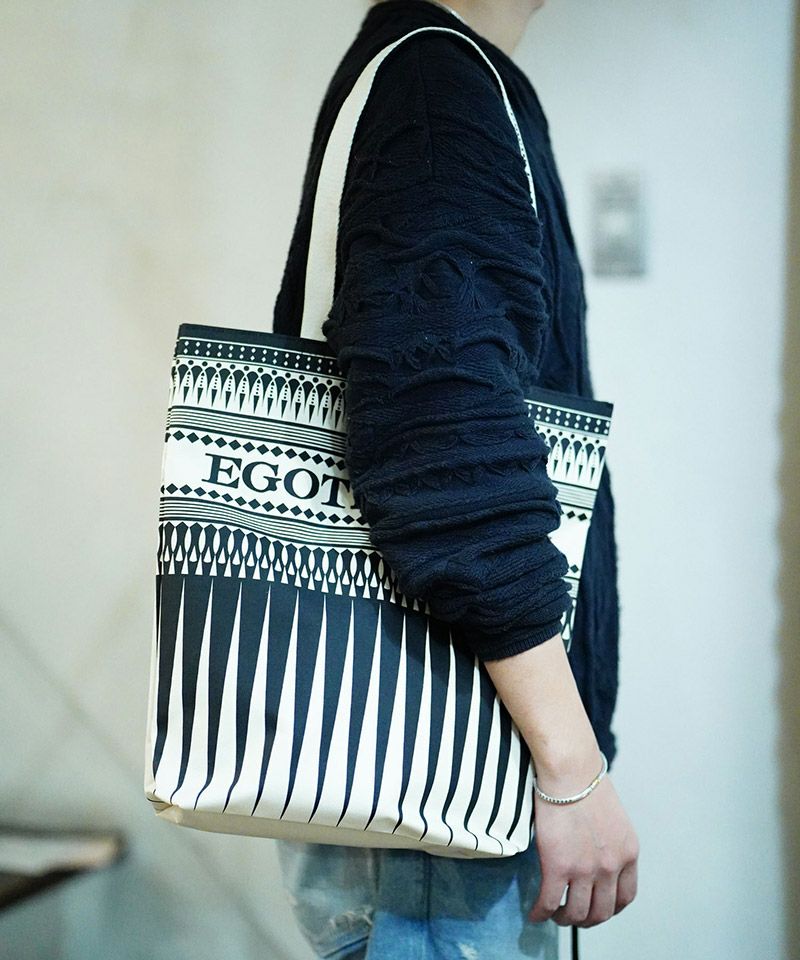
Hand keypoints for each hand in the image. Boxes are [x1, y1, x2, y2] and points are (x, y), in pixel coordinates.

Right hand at [528, 767, 638, 927]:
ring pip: (576, 913)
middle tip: (572, 914)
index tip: (597, 907)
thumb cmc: (584, 781)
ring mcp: (586, 870)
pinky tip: (534, 914)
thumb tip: (593, 850)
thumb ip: (609, 840)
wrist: (569, 769)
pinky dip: (541, 913)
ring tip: (553, 914)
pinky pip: (550, 902)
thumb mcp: (612, 816)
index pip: (625, 897)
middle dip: (586, 919)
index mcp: (628, 853)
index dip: (610, 909)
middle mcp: (611, 866)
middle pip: (602, 912)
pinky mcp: (559, 867)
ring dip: (564, 919)